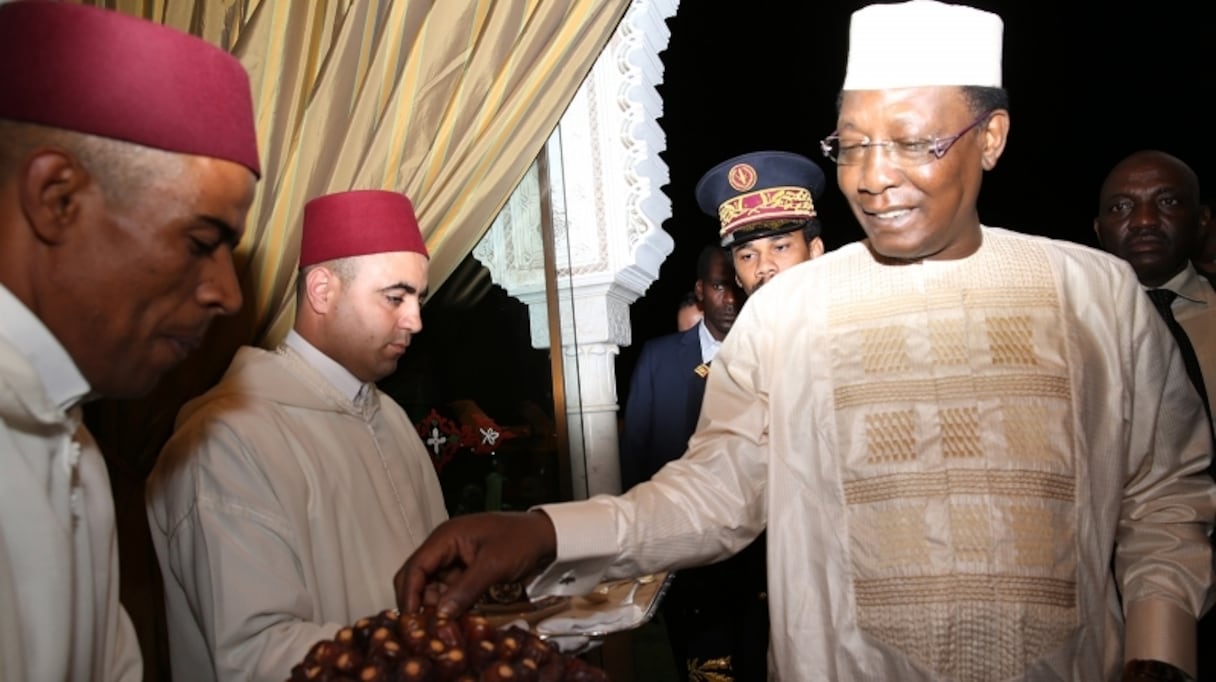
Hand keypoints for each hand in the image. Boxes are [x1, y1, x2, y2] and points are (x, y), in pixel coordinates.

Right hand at [394, 510, 556, 617]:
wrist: (545, 536)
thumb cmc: (520, 541)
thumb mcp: (493, 566)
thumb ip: (465, 589)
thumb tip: (441, 614)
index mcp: (446, 537)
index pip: (415, 567)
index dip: (409, 594)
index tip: (410, 620)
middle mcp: (444, 546)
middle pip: (416, 576)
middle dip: (417, 601)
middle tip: (423, 627)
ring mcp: (453, 557)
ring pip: (431, 585)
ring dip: (433, 605)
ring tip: (440, 627)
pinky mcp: (463, 568)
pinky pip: (447, 588)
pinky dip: (447, 603)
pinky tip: (453, 618)